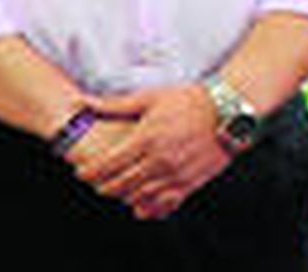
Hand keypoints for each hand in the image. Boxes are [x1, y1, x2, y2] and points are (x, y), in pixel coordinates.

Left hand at [73, 84, 231, 219]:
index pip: (110, 163)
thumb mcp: (148, 98)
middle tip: (93, 184)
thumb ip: (113, 104)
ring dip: (124, 197)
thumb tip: (81, 101)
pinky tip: (140, 208)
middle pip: (123, 183)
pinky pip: (167, 203)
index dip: (92, 171)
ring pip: (143, 196)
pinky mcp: (192, 183)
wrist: (227, 113)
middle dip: (104, 186)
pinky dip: (151, 208)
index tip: (80, 172)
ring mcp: (177, 174)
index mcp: (146, 138)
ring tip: (112, 193)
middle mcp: (160, 160)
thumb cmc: (185, 101)